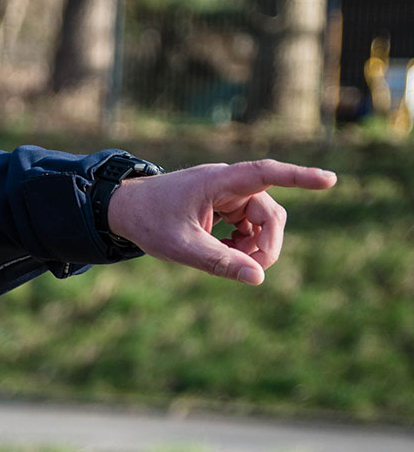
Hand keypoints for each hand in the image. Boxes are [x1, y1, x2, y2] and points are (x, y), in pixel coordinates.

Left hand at [105, 159, 336, 283]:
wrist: (122, 209)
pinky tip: (223, 254)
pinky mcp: (224, 205)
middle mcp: (228, 183)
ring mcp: (227, 194)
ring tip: (225, 261)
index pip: (266, 173)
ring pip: (261, 223)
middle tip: (248, 270)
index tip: (328, 180)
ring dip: (253, 247)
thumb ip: (219, 262)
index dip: (299, 177)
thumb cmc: (147, 221)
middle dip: (266, 245)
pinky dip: (242, 244)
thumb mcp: (180, 246)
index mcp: (218, 182)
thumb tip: (257, 278)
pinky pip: (249, 226)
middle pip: (270, 214)